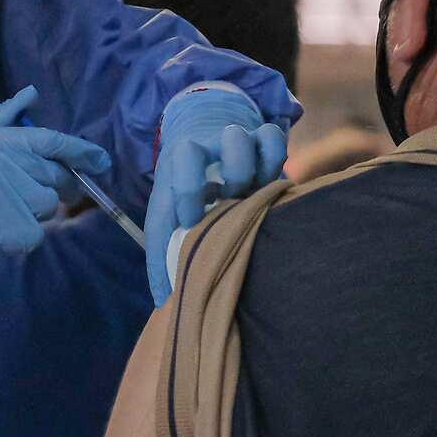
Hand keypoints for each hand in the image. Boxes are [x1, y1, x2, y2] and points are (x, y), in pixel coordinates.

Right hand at [0, 86, 110, 292]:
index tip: (100, 161)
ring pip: (46, 208)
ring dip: (29, 212)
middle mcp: (4, 166)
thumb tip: (31, 97)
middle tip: (18, 192)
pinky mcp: (3, 233)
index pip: (52, 141)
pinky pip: (33, 236)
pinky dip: (18, 237)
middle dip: (47, 185)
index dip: (81, 151)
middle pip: (54, 177)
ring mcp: (5, 200)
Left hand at [144, 86, 285, 304]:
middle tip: (229, 199)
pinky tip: (267, 184)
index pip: (184, 162)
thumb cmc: (182, 190)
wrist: (200, 141)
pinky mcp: (262, 141)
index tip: (192, 218)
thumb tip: (162, 298)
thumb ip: (162, 249)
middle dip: (233, 171)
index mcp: (182, 159)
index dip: (189, 190)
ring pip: (253, 138)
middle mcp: (212, 144)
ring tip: (248, 194)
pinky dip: (274, 159)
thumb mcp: (166, 211)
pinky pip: (273, 138)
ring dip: (251, 168)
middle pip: (228, 138)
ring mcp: (239, 140)